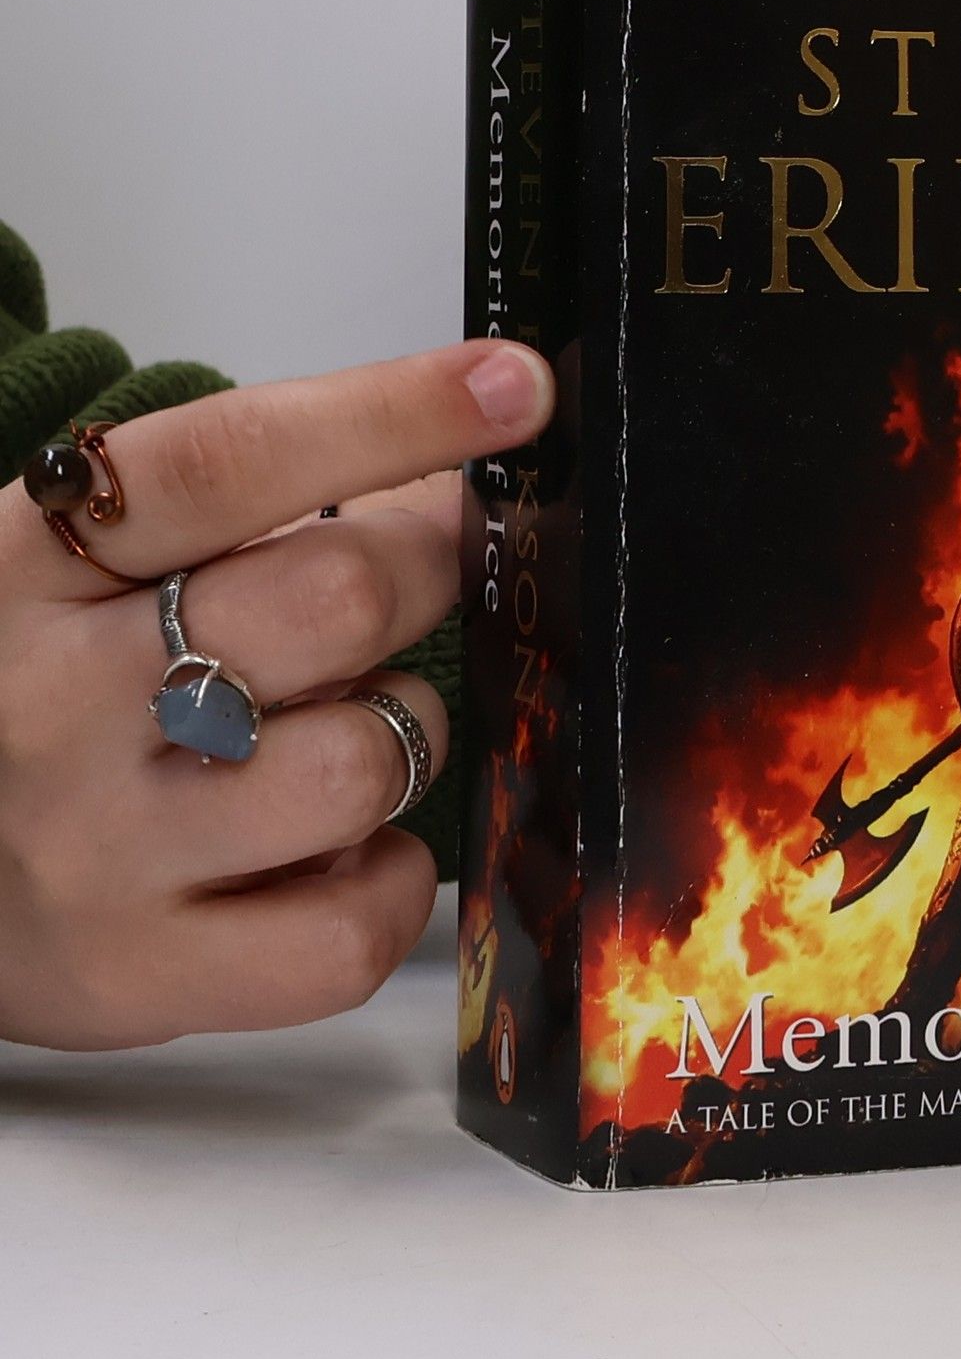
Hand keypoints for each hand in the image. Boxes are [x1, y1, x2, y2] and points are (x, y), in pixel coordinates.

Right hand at [0, 340, 552, 1048]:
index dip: (394, 411)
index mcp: (37, 563)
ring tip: (343, 728)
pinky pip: (351, 933)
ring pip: (366, 763)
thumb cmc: (41, 688)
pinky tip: (342, 850)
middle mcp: (53, 701)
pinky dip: (388, 880)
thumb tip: (455, 482)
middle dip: (421, 578)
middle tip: (408, 586)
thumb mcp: (95, 564)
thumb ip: (251, 508)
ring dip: (402, 729)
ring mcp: (97, 849)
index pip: (231, 459)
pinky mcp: (139, 973)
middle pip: (336, 601)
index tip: (514, 385)